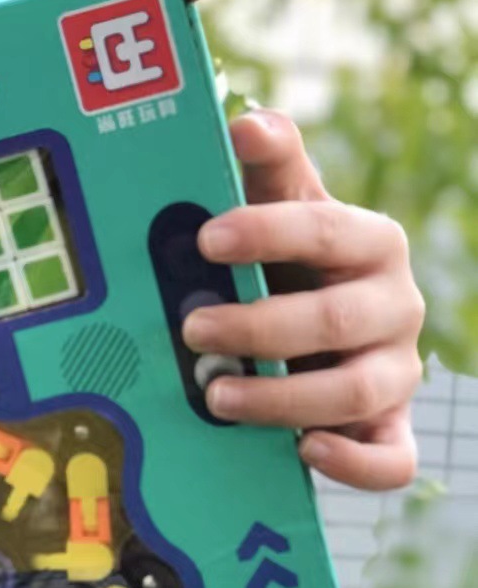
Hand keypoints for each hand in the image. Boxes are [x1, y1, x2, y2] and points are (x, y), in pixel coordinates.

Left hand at [181, 109, 424, 490]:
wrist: (318, 322)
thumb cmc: (289, 256)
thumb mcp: (280, 204)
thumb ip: (270, 164)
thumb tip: (247, 124)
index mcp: (369, 241)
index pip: (325, 229)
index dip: (266, 231)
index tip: (206, 238)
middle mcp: (393, 305)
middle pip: (334, 319)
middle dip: (258, 326)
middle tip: (191, 328)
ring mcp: (396, 370)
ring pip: (355, 392)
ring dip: (281, 398)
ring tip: (215, 396)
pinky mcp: (390, 426)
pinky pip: (394, 459)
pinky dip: (354, 464)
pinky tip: (304, 453)